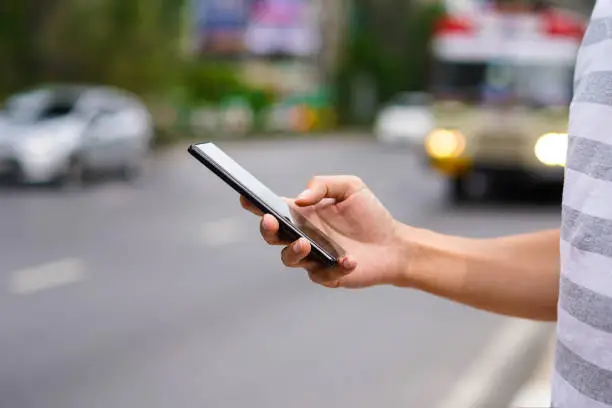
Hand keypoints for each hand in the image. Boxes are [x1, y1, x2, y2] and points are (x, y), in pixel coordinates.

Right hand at [240, 176, 408, 288]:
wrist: (394, 244)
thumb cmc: (370, 214)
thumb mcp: (350, 187)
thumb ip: (323, 185)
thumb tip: (299, 199)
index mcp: (303, 214)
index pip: (273, 209)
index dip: (255, 205)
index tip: (246, 197)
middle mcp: (303, 236)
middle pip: (272, 236)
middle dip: (266, 229)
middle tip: (270, 220)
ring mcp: (313, 257)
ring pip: (289, 259)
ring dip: (293, 251)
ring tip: (306, 243)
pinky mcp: (328, 276)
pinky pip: (321, 274)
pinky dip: (334, 268)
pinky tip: (349, 260)